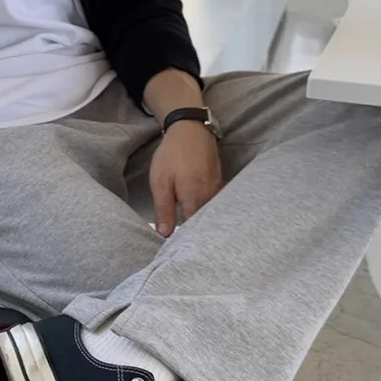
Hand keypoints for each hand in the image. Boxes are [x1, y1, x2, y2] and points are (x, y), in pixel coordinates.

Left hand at [149, 121, 222, 237]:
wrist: (190, 128)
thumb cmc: (172, 154)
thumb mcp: (160, 181)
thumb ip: (163, 210)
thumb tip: (165, 236)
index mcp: (195, 199)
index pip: (195, 230)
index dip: (187, 242)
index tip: (179, 252)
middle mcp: (211, 197)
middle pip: (207, 223)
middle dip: (198, 236)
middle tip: (187, 248)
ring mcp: (218, 189)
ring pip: (212, 214)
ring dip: (204, 223)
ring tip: (194, 235)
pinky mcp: (220, 182)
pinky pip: (216, 203)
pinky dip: (209, 211)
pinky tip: (200, 215)